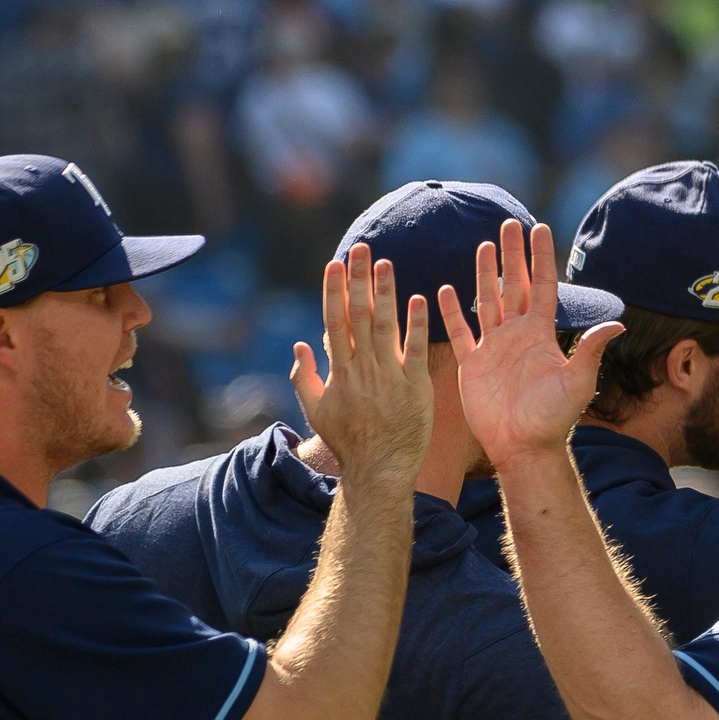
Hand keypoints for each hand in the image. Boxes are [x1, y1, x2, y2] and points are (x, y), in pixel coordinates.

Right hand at [291, 241, 432, 487]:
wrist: (379, 470)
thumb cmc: (348, 441)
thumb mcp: (316, 410)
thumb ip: (303, 376)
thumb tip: (299, 344)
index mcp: (338, 371)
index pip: (334, 321)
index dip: (334, 290)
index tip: (334, 263)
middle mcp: (362, 369)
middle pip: (358, 315)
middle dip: (358, 280)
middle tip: (361, 249)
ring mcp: (389, 377)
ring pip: (385, 326)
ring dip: (385, 292)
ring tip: (386, 263)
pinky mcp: (416, 387)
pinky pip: (416, 350)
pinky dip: (417, 325)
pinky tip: (420, 298)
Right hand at [439, 220, 621, 471]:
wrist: (524, 447)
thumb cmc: (554, 419)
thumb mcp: (578, 383)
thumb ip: (590, 351)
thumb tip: (618, 324)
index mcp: (541, 335)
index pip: (542, 286)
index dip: (540, 257)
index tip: (538, 227)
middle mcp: (517, 336)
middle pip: (513, 285)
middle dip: (511, 255)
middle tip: (507, 223)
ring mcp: (493, 348)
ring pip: (486, 301)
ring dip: (484, 275)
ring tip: (482, 246)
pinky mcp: (472, 365)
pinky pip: (458, 333)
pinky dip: (451, 312)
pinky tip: (444, 290)